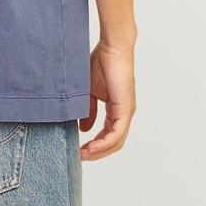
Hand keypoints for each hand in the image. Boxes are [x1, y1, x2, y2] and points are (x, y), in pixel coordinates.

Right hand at [79, 35, 135, 159]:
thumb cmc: (101, 64)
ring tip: (84, 155)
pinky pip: (117, 133)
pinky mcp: (125, 108)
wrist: (111, 48)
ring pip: (116, 141)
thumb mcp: (89, 93)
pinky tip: (92, 146)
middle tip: (80, 157)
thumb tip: (84, 129)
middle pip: (113, 143)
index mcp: (116, 110)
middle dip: (96, 153)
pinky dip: (104, 143)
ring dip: (100, 151)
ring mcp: (126, 112)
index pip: (108, 135)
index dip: (94, 146)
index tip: (79, 151)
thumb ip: (88, 112)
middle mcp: (124, 113)